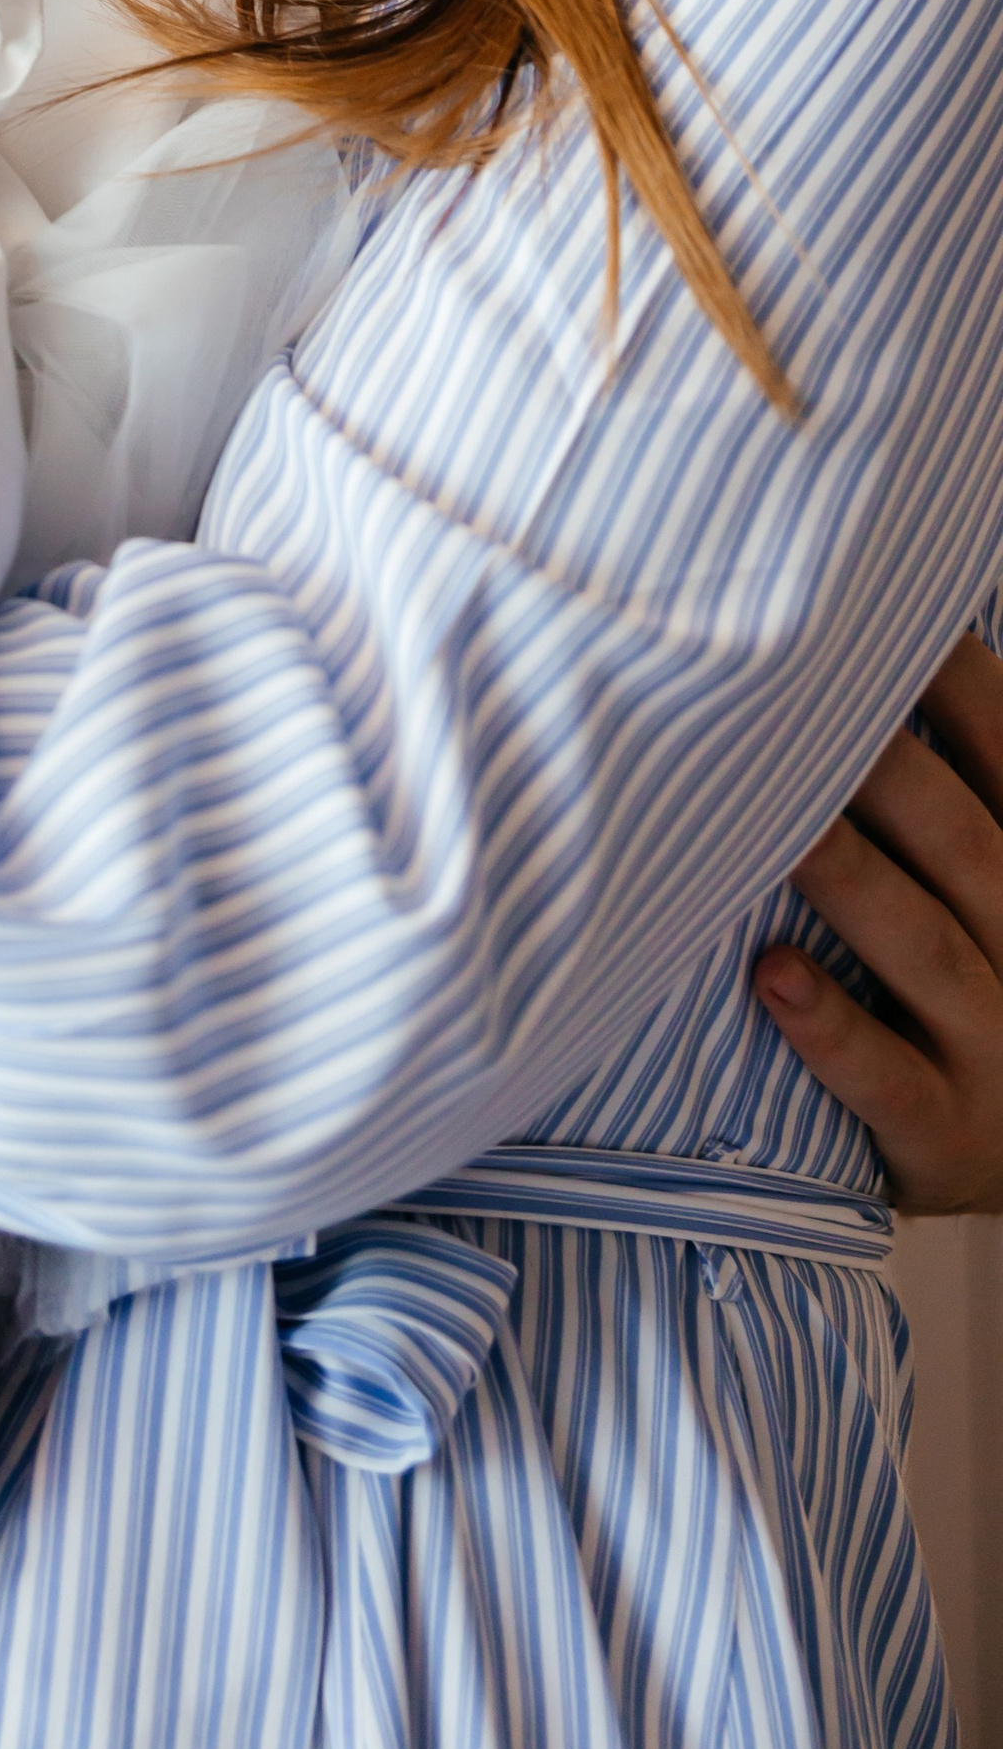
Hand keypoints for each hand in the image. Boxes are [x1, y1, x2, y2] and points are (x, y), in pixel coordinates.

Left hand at [753, 632, 1002, 1209]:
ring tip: (776, 820)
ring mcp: (997, 1045)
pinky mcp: (947, 1135)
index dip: (957, 685)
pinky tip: (769, 974)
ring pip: (924, 944)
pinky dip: (831, 1030)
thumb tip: (884, 640)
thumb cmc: (974, 994)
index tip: (885, 613)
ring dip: (849, 877)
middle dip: (882, 766)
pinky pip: (890, 1080)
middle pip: (962, 840)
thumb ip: (945, 793)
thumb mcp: (984, 886)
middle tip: (785, 691)